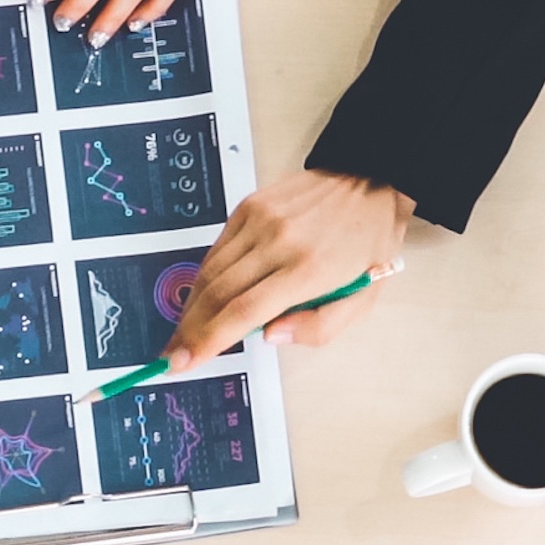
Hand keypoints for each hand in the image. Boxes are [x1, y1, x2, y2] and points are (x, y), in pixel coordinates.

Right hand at [163, 170, 410, 372]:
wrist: (369, 181)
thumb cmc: (367, 245)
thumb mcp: (362, 300)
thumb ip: (318, 328)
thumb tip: (268, 336)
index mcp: (308, 269)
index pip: (243, 312)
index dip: (208, 342)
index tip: (184, 362)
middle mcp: (278, 241)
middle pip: (217, 294)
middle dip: (190, 331)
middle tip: (174, 355)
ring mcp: (260, 220)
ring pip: (210, 272)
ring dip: (192, 308)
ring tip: (184, 333)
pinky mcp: (249, 206)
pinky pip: (217, 249)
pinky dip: (204, 277)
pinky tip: (202, 298)